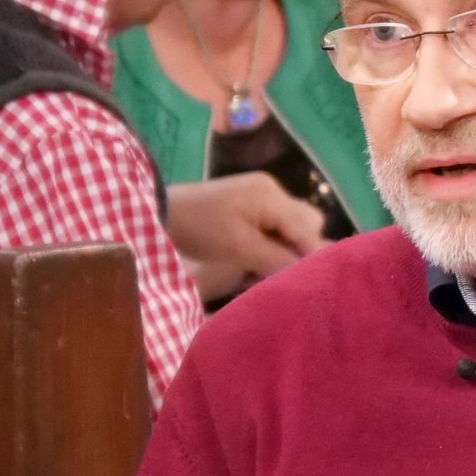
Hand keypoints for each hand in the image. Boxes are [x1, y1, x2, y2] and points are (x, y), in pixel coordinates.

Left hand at [163, 173, 328, 297]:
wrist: (161, 212)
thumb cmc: (200, 228)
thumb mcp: (240, 247)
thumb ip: (278, 259)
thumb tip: (312, 273)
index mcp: (272, 196)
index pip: (309, 229)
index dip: (314, 256)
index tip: (312, 283)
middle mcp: (273, 191)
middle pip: (308, 224)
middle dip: (303, 249)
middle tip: (285, 273)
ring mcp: (261, 196)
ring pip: (293, 226)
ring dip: (288, 248)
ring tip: (269, 268)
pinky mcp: (249, 205)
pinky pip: (276, 226)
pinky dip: (273, 244)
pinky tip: (259, 259)